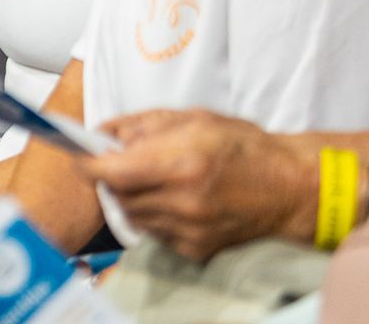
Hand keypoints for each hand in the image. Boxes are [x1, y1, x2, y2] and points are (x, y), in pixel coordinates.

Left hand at [81, 109, 318, 260]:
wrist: (289, 188)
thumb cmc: (243, 147)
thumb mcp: (193, 119)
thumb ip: (142, 124)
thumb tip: (102, 133)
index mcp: (182, 164)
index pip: (112, 172)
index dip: (87, 164)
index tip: (79, 156)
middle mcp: (184, 202)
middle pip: (117, 194)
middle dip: (112, 177)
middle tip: (124, 162)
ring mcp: (190, 230)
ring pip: (132, 215)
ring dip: (131, 196)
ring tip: (156, 179)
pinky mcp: (196, 250)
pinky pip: (154, 232)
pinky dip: (153, 215)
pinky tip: (175, 199)